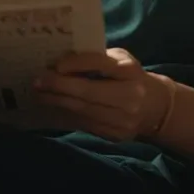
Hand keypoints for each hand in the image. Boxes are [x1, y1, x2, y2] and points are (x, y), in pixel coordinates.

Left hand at [34, 49, 171, 140]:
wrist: (155, 107)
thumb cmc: (130, 76)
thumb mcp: (121, 60)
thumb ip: (98, 58)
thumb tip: (63, 58)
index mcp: (129, 70)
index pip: (99, 64)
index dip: (75, 64)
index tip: (55, 65)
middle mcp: (129, 96)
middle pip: (88, 91)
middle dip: (59, 86)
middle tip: (37, 81)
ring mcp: (122, 119)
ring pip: (83, 110)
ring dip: (57, 101)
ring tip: (39, 94)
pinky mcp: (115, 135)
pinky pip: (85, 123)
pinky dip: (67, 113)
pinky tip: (54, 105)